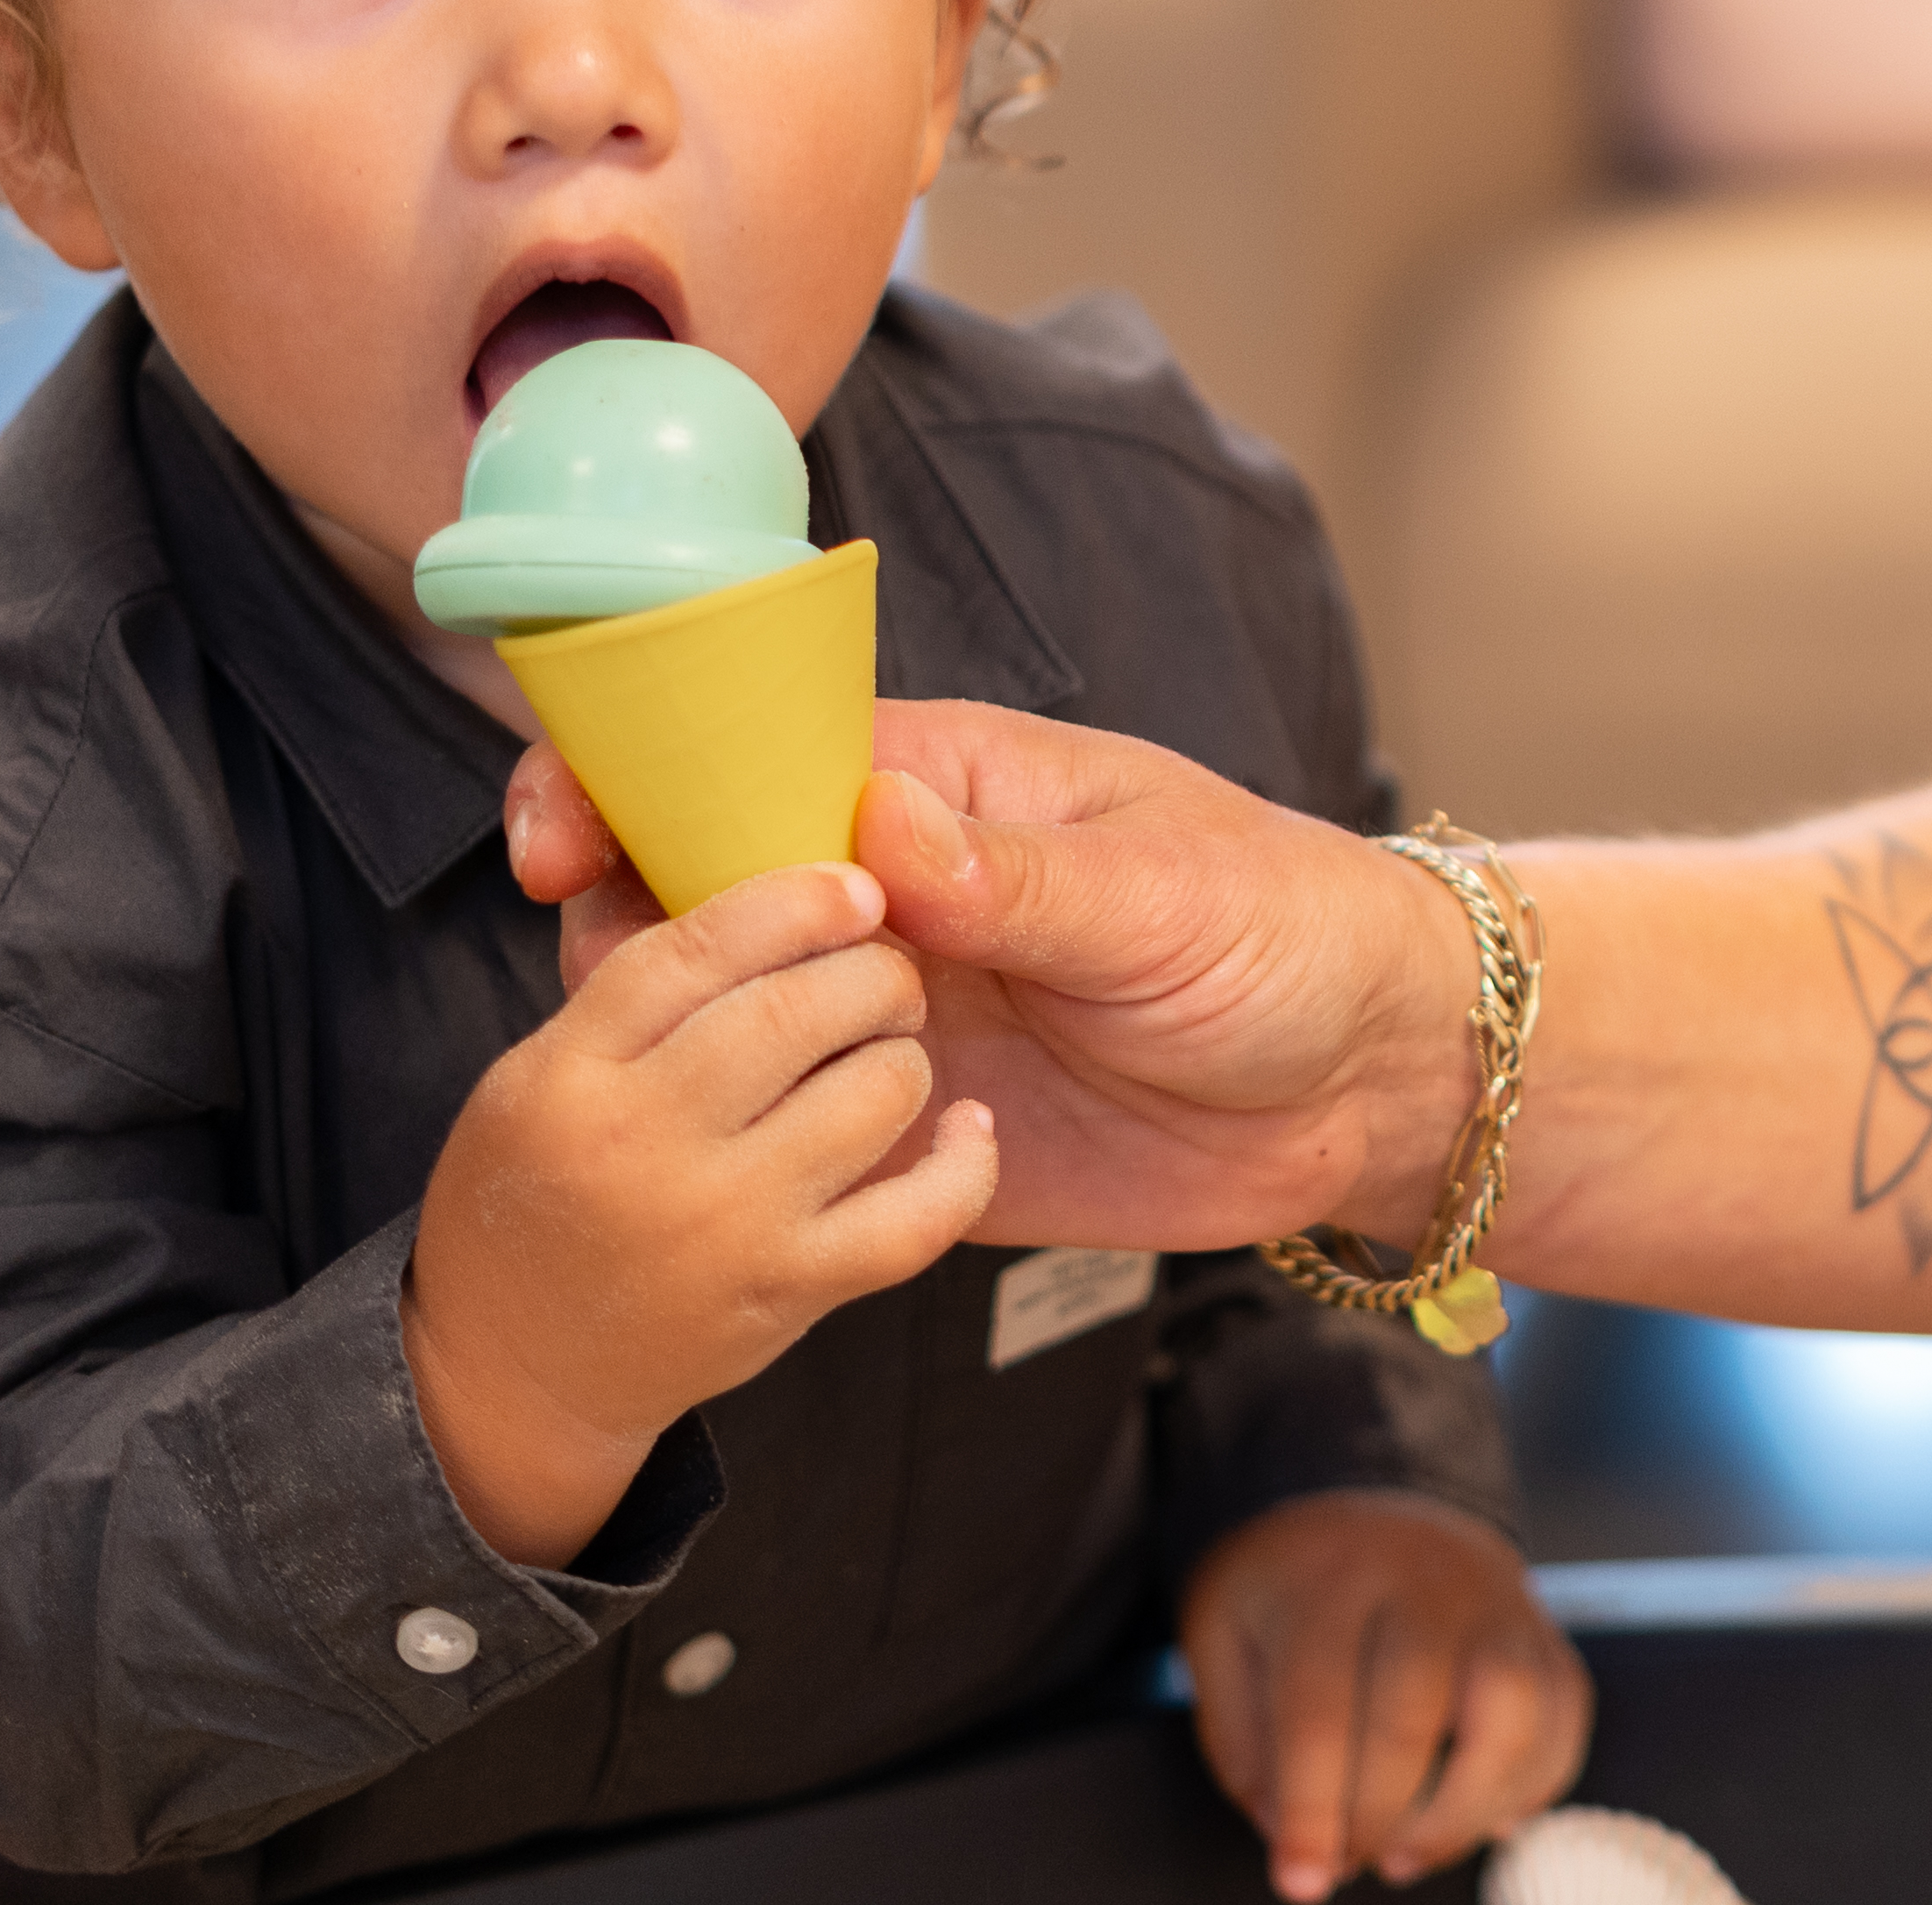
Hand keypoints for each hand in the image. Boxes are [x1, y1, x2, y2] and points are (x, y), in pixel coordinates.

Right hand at [404, 859, 999, 1565]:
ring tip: (893, 1050)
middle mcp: (638, 1143)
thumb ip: (638, 988)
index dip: (789, 899)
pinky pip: (914, 1218)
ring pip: (866, 1095)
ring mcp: (718, 1224)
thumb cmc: (534, 1191)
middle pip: (792, 1008)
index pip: (692, 943)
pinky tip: (969, 1130)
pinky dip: (964, 1167)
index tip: (850, 882)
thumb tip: (769, 885)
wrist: (508, 1376)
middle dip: (868, 970)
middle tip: (882, 972)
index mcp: (568, 1070)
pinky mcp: (784, 1294)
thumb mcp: (537, 1073)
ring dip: (904, 1057)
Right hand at [507, 705, 1479, 1255]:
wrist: (1369, 1080)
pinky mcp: (919, 1129)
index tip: (562, 832)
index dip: (639, 778)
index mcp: (941, 792)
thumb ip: (1015, 874)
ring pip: (730, 1018)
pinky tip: (758, 1174)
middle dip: (624, 922)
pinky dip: (756, 1150)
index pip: (754, 757)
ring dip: (682, 1044)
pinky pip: (799, 1137)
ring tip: (690, 1079)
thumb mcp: (1160, 893)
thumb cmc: (1285, 934)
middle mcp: (898, 898)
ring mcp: (900, 1014)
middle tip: (600, 977)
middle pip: (706, 889)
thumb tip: (878, 826)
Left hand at [1177, 1492, 1589, 1901]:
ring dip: (1467, 1806)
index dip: (1312, 1811)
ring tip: (1411, 1853)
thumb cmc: (1291, 1587)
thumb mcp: (1224, 1634)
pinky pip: (1565, 1711)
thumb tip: (1289, 1834)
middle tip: (1352, 1863)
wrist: (1376, 1498)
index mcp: (1330, 1579)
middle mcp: (1425, 1578)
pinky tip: (1483, 1818)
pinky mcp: (1543, 1627)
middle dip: (1384, 1813)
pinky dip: (1535, 1782)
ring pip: (1515, 1708)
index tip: (1300, 1883)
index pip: (1321, 1707)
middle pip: (1419, 1709)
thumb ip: (1243, 1739)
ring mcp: (1497, 1598)